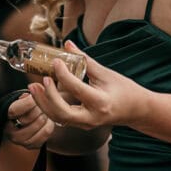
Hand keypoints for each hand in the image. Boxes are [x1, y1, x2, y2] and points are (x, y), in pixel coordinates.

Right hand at [6, 93, 56, 149]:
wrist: (40, 116)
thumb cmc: (33, 101)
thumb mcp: (30, 94)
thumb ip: (31, 91)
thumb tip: (33, 87)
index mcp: (5, 114)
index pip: (13, 110)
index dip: (28, 103)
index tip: (37, 97)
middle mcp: (8, 129)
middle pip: (26, 119)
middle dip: (38, 109)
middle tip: (43, 105)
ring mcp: (19, 140)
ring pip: (35, 127)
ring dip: (44, 118)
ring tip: (46, 113)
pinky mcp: (30, 146)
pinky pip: (42, 137)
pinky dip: (48, 128)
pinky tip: (49, 122)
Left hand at [29, 41, 148, 129]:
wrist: (136, 110)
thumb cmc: (124, 90)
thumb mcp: (106, 73)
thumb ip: (85, 60)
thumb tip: (68, 44)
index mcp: (101, 102)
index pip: (76, 88)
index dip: (63, 74)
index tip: (56, 61)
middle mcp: (92, 117)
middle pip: (62, 112)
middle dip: (47, 97)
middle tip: (39, 80)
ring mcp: (87, 124)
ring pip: (59, 118)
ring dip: (43, 103)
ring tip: (34, 88)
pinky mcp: (82, 125)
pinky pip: (62, 119)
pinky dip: (50, 107)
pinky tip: (43, 95)